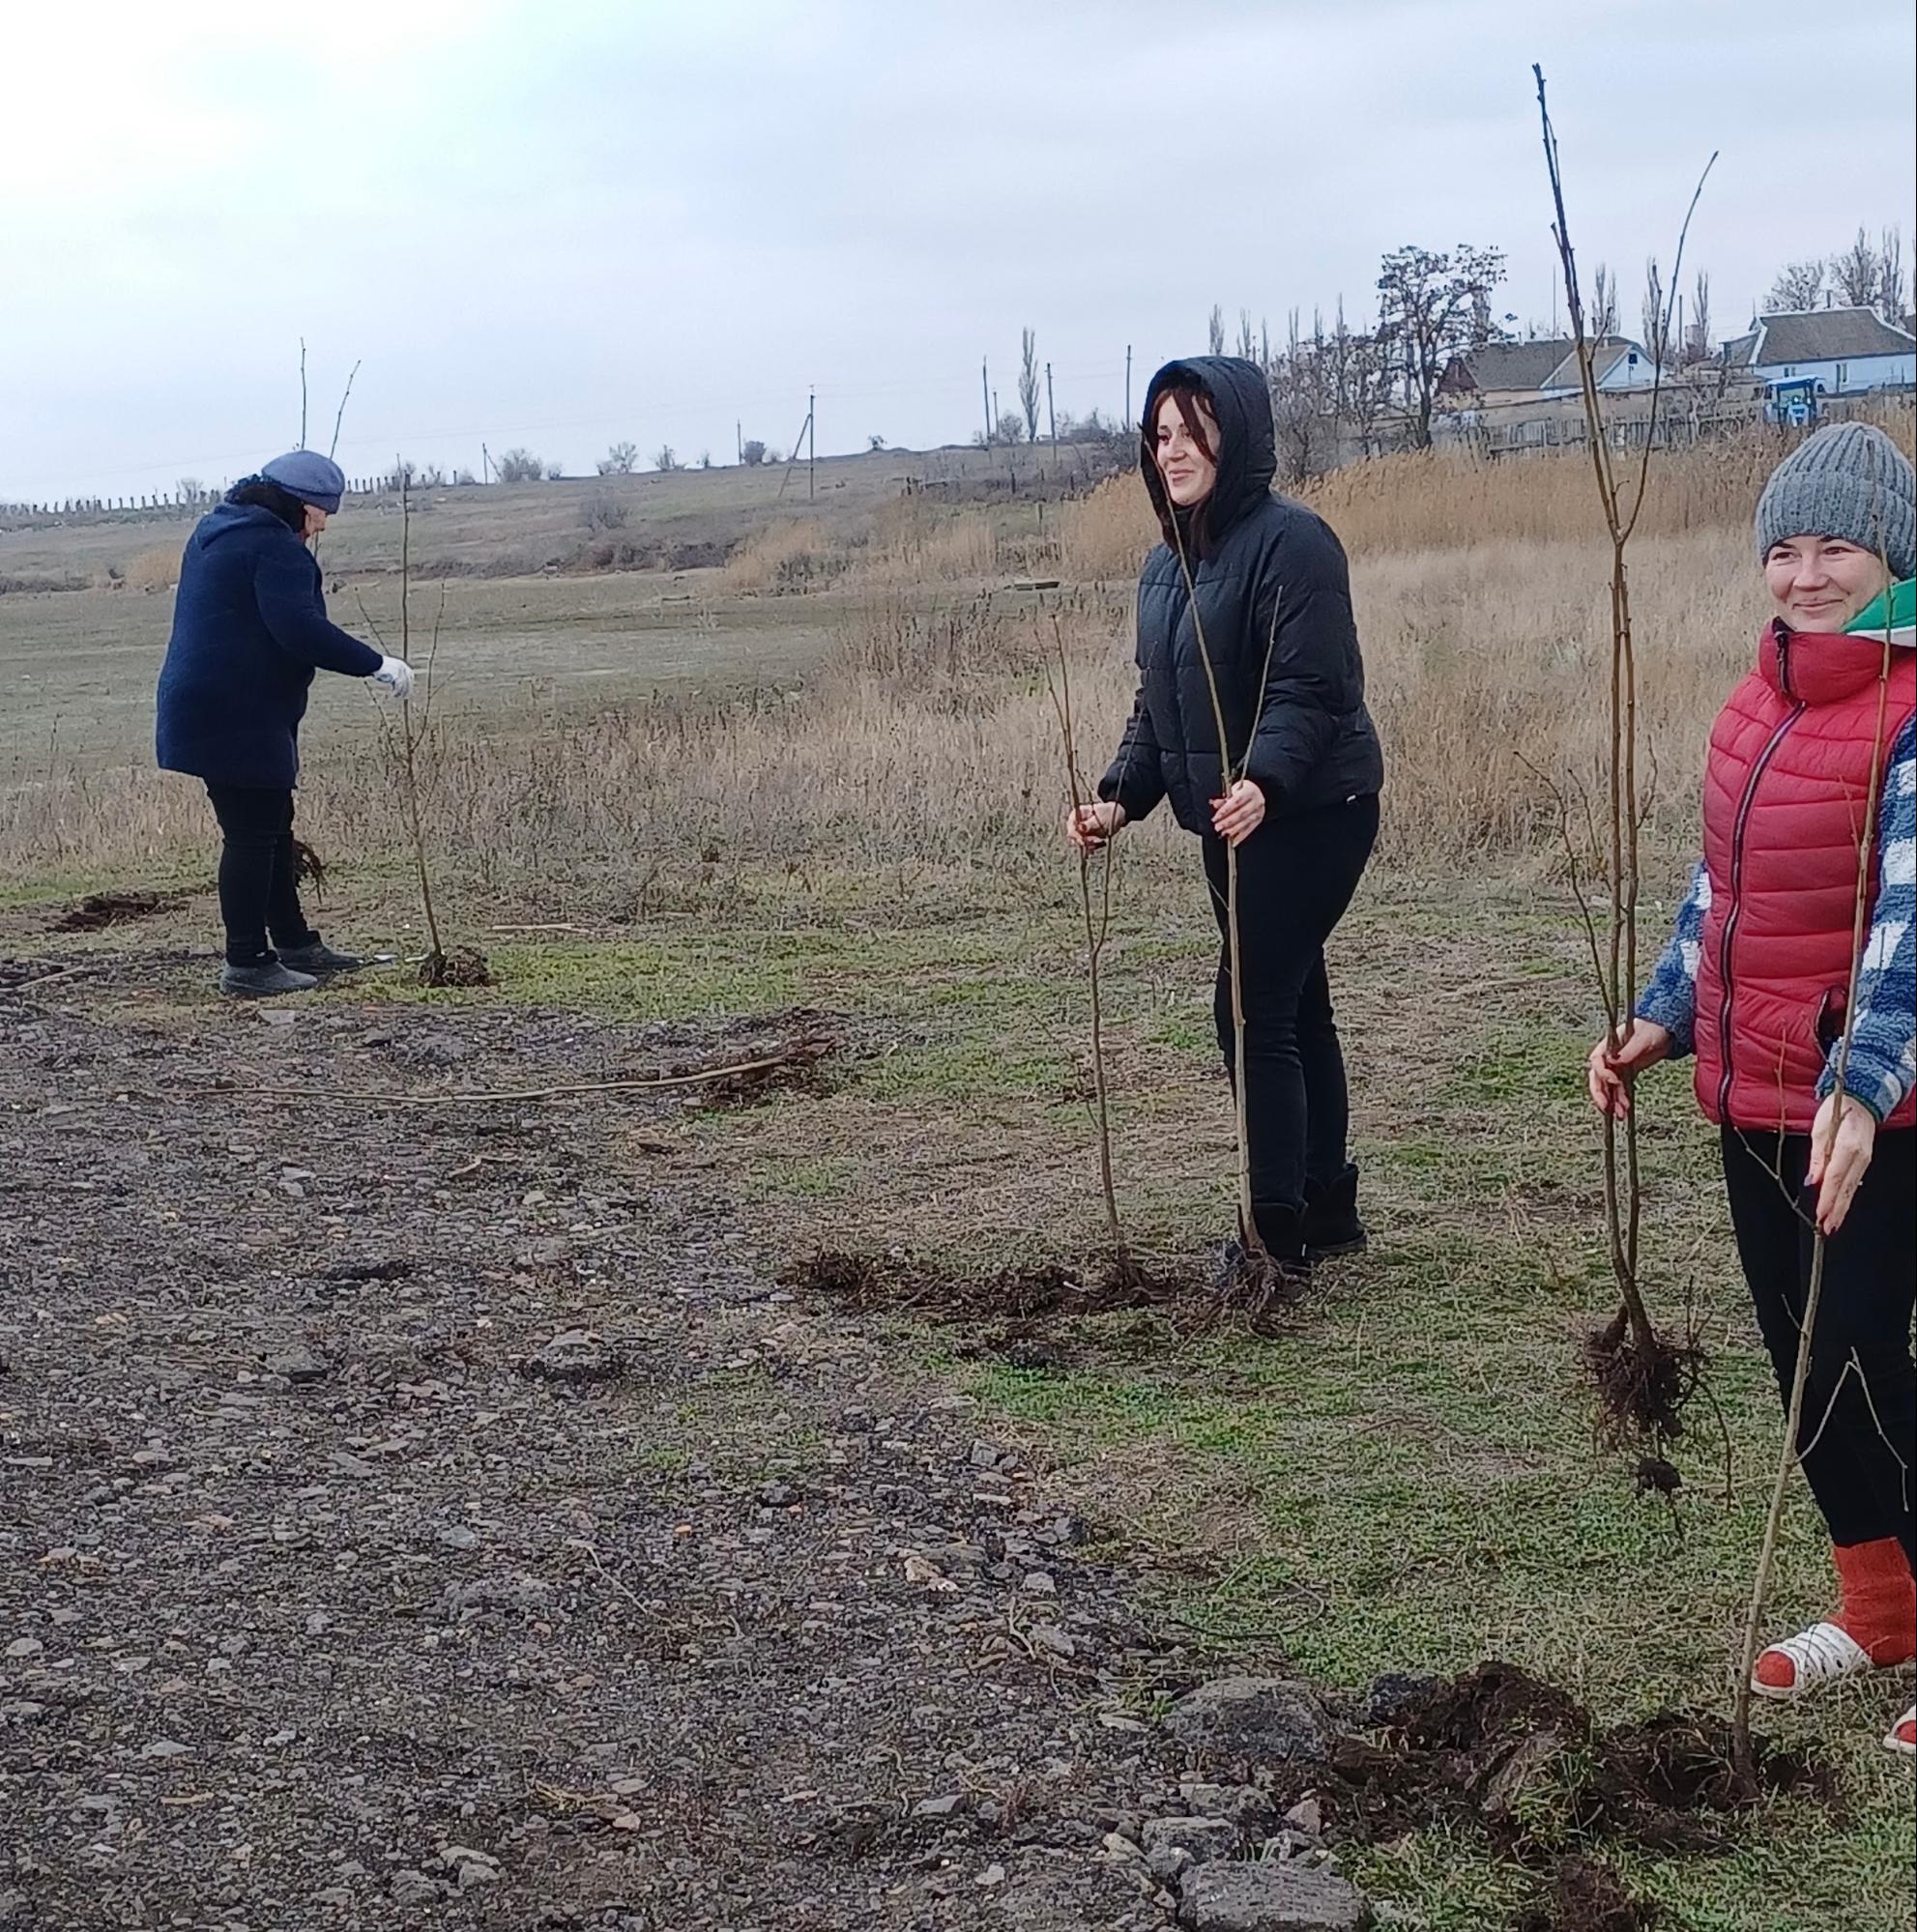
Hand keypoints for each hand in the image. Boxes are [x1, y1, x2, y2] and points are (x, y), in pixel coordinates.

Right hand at [370, 655, 414, 699]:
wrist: (372, 662)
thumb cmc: (377, 667)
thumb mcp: (388, 671)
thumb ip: (394, 677)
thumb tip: (395, 686)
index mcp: (402, 664)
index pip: (410, 675)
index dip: (409, 683)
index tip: (407, 689)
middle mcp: (403, 667)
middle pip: (408, 681)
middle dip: (407, 689)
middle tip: (403, 696)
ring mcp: (400, 670)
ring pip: (404, 684)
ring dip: (400, 692)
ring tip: (395, 696)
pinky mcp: (396, 674)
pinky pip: (398, 686)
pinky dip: (396, 691)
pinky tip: (392, 694)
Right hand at [1066, 801, 1126, 851]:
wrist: (1118, 816)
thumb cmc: (1109, 813)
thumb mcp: (1101, 818)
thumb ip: (1090, 824)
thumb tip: (1080, 828)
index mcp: (1078, 814)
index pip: (1070, 825)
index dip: (1074, 834)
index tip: (1082, 840)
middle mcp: (1077, 823)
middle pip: (1073, 836)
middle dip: (1084, 841)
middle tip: (1095, 841)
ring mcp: (1081, 831)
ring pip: (1079, 842)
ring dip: (1090, 844)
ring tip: (1101, 841)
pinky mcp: (1087, 838)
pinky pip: (1086, 846)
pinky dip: (1093, 847)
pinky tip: (1101, 843)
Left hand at [1211, 778, 1265, 846]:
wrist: (1259, 793)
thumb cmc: (1244, 791)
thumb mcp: (1234, 790)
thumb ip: (1223, 798)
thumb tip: (1214, 804)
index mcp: (1249, 791)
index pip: (1236, 801)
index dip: (1225, 810)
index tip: (1216, 817)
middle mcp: (1256, 802)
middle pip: (1240, 814)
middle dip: (1227, 822)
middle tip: (1217, 827)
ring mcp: (1258, 812)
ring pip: (1245, 823)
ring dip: (1233, 830)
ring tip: (1223, 833)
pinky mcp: (1258, 821)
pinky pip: (1249, 830)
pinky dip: (1241, 836)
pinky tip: (1233, 841)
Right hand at [1586, 1018, 1670, 1118]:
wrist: (1666, 1031)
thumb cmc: (1653, 1029)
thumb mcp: (1643, 1037)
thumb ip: (1630, 1049)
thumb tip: (1614, 1060)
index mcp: (1609, 1044)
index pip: (1597, 1060)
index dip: (1603, 1072)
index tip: (1614, 1080)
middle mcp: (1610, 1057)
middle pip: (1597, 1076)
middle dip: (1600, 1092)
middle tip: (1605, 1106)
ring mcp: (1617, 1066)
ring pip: (1608, 1086)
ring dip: (1612, 1101)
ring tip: (1619, 1114)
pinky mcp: (1627, 1074)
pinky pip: (1620, 1089)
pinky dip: (1621, 1100)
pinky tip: (1625, 1110)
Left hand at [1807, 1092, 1875, 1234]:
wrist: (1861, 1100)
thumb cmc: (1836, 1111)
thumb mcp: (1819, 1129)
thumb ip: (1817, 1156)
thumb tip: (1812, 1180)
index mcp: (1847, 1147)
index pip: (1835, 1179)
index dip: (1827, 1199)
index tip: (1819, 1214)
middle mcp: (1859, 1157)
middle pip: (1846, 1189)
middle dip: (1836, 1210)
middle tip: (1826, 1228)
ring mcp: (1864, 1160)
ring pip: (1852, 1189)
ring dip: (1842, 1208)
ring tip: (1833, 1224)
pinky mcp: (1864, 1161)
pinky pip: (1854, 1183)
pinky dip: (1847, 1197)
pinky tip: (1841, 1207)